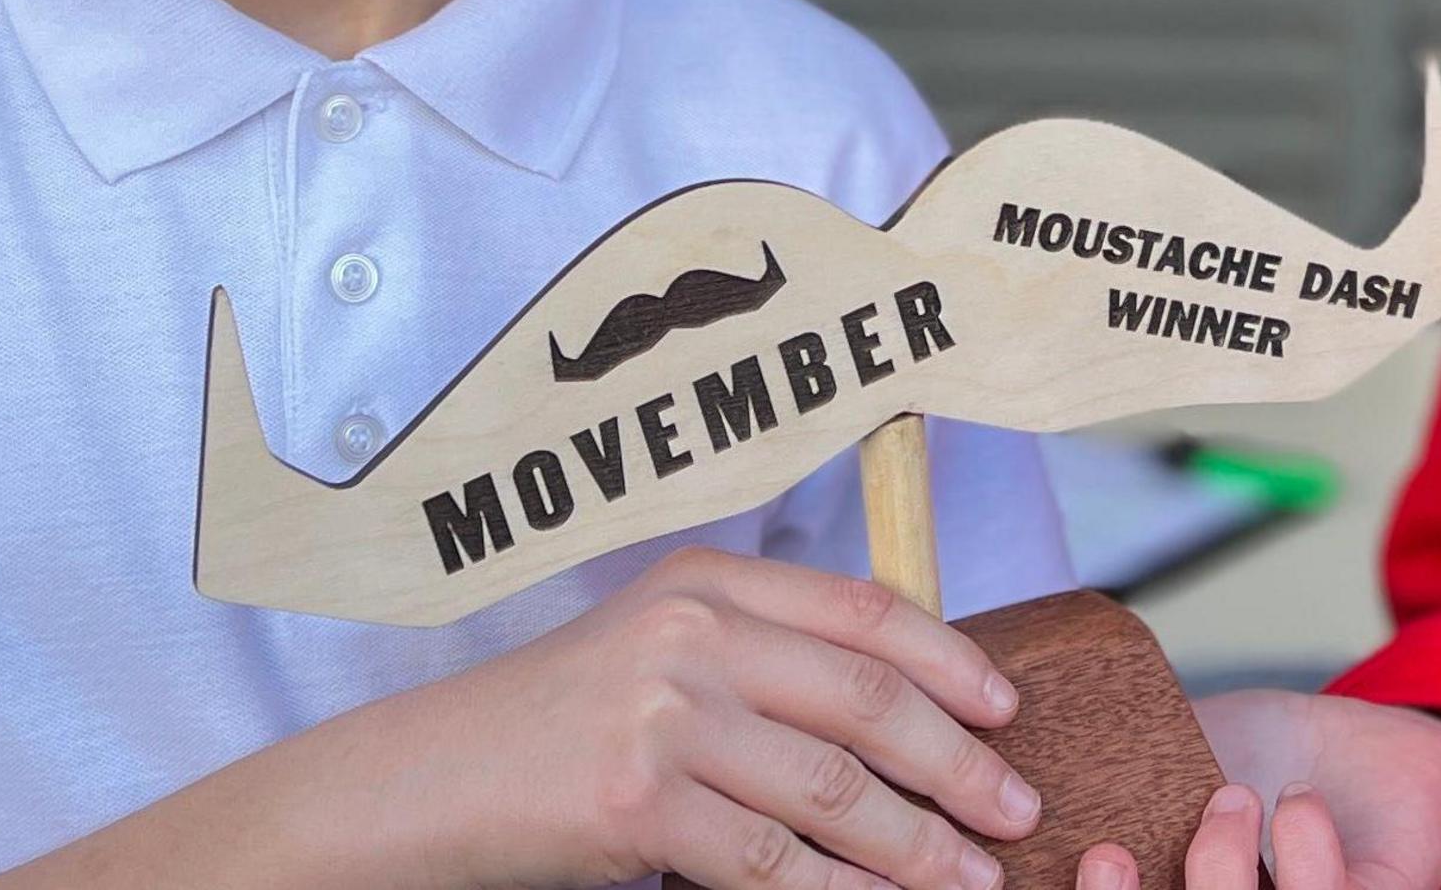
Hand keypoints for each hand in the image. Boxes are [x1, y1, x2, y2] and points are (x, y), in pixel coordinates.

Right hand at [343, 546, 1040, 889]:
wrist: (424, 782)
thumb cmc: (553, 728)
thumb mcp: (656, 653)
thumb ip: (760, 657)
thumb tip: (901, 709)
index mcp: (706, 581)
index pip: (863, 609)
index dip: (951, 661)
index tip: (1008, 709)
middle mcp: (691, 632)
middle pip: (866, 700)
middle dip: (958, 764)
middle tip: (1016, 811)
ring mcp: (663, 715)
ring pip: (833, 791)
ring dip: (916, 847)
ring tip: (969, 881)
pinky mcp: (638, 801)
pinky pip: (770, 863)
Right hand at [1070, 690, 1440, 889]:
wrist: (1370, 748)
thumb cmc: (1257, 763)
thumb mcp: (1164, 770)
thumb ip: (1112, 788)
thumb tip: (1016, 781)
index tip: (1085, 859)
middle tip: (1113, 852)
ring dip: (1222, 876)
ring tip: (1233, 798)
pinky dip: (1310, 854)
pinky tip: (1298, 804)